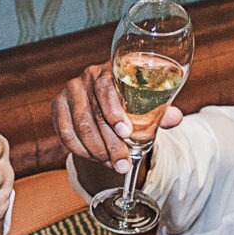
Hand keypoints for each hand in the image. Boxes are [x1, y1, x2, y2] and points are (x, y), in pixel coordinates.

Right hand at [52, 63, 182, 169]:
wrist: (103, 102)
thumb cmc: (127, 101)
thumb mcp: (145, 103)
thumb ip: (159, 110)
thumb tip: (175, 118)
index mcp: (109, 69)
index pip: (106, 89)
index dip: (115, 112)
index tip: (126, 133)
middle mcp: (85, 77)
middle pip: (93, 115)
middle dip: (110, 144)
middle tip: (123, 164)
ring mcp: (69, 92)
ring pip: (79, 128)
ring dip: (96, 151)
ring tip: (113, 165)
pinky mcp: (57, 107)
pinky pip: (65, 135)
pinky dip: (81, 151)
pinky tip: (96, 159)